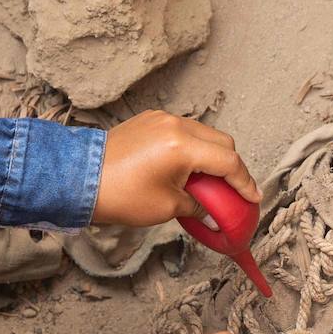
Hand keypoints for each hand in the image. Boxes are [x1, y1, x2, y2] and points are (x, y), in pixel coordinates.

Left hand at [93, 110, 259, 226]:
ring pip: (204, 134)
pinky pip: (183, 131)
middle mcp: (175, 125)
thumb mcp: (166, 207)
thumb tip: (213, 213)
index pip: (227, 162)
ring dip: (211, 156)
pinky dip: (192, 148)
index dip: (244, 183)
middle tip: (232, 193)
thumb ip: (198, 207)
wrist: (79, 179)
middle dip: (231, 168)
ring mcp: (161, 119)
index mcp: (181, 146)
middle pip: (221, 143)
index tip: (253, 198)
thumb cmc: (119, 195)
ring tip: (208, 183)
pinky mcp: (150, 120)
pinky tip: (187, 169)